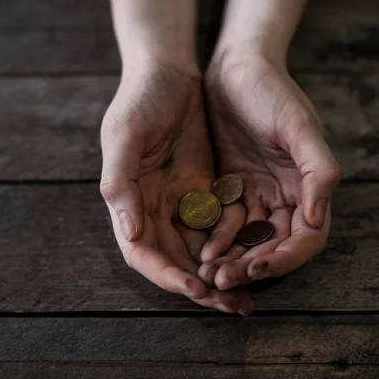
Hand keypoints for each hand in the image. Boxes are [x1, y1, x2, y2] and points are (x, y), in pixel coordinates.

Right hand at [100, 62, 253, 313]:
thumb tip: (130, 234)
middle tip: (231, 305)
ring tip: (246, 295)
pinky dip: (234, 244)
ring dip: (221, 273)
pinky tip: (257, 256)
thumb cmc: (140, 98)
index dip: (167, 275)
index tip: (197, 290)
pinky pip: (221, 225)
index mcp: (129, 202)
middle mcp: (154, 209)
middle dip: (201, 287)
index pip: (143, 252)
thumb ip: (121, 182)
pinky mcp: (206, 189)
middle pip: (175, 260)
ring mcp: (181, 201)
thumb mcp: (125, 133)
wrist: (169, 72)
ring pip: (200, 249)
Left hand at [198, 52, 340, 289]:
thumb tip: (317, 216)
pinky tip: (200, 250)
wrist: (237, 67)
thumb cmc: (272, 91)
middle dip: (252, 266)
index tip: (259, 267)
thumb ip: (317, 169)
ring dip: (232, 260)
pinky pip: (225, 224)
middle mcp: (286, 197)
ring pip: (248, 241)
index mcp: (309, 186)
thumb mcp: (297, 124)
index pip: (306, 237)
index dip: (287, 258)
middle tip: (224, 280)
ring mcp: (257, 195)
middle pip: (274, 246)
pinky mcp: (231, 189)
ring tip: (209, 273)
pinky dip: (216, 240)